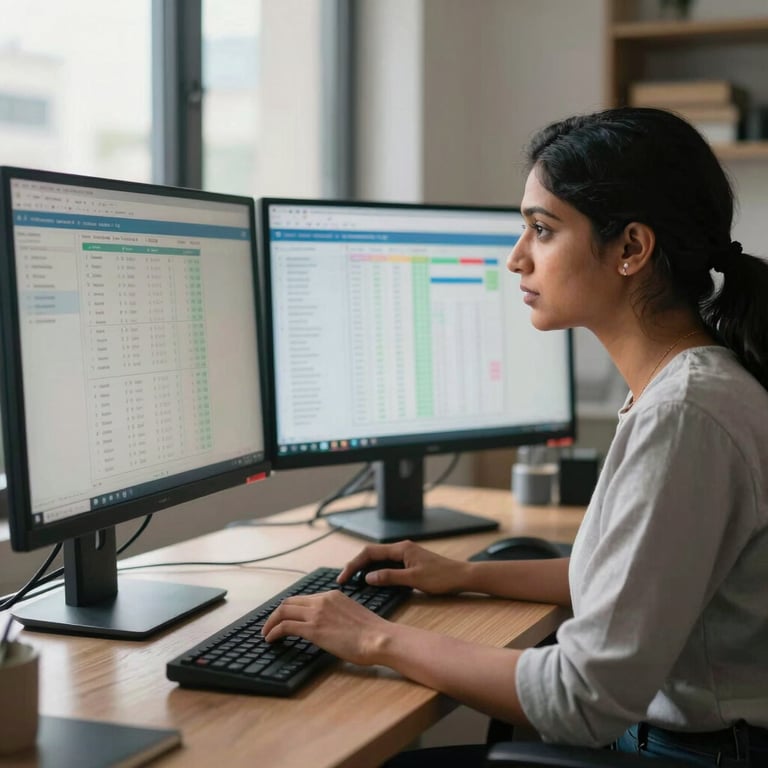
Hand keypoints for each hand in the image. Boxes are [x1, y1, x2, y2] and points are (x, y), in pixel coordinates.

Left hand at [262, 590, 390, 665]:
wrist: (379, 638)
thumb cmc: (372, 632)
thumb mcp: (352, 614)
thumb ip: (338, 614)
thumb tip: (330, 626)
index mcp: (333, 595)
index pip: (304, 598)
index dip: (291, 608)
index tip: (284, 617)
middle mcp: (323, 600)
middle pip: (289, 602)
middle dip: (276, 614)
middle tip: (269, 625)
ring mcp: (317, 613)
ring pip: (283, 612)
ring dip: (271, 623)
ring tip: (266, 634)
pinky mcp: (313, 629)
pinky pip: (285, 627)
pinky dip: (274, 632)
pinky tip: (271, 640)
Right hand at [338, 540, 468, 594]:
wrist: (462, 577)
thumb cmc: (442, 577)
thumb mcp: (413, 580)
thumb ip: (390, 577)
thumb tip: (368, 577)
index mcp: (401, 549)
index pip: (370, 553)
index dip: (354, 564)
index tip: (343, 577)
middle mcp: (402, 548)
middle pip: (372, 554)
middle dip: (356, 565)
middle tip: (344, 580)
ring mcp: (406, 555)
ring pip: (379, 559)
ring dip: (365, 568)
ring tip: (353, 581)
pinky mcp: (409, 562)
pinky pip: (387, 564)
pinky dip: (376, 571)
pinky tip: (372, 581)